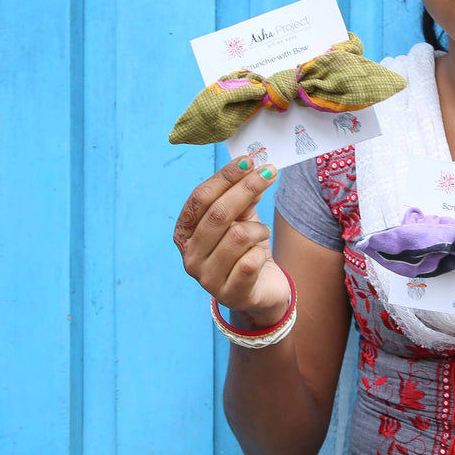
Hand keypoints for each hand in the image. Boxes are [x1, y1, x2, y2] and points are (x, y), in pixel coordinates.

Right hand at [173, 158, 290, 325]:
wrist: (260, 290)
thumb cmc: (245, 250)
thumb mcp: (241, 219)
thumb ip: (242, 197)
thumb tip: (252, 170)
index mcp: (184, 234)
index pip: (200, 198)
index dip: (224, 177)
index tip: (248, 160)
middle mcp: (189, 257)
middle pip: (217, 214)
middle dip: (246, 189)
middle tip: (270, 172)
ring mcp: (207, 278)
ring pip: (237, 236)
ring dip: (259, 229)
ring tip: (263, 233)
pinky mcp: (230, 294)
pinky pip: (251, 261)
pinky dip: (261, 252)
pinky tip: (261, 255)